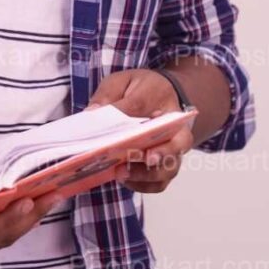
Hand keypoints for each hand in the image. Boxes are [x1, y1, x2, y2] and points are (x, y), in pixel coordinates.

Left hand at [86, 68, 193, 192]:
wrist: (161, 96)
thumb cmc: (140, 89)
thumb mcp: (121, 82)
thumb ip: (108, 95)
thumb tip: (92, 112)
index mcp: (163, 100)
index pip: (153, 110)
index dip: (136, 121)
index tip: (124, 131)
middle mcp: (176, 128)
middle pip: (177, 145)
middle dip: (158, 154)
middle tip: (133, 157)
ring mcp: (173, 150)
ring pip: (169, 168)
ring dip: (146, 175)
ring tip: (121, 174)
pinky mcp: (165, 166)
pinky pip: (159, 182)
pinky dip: (142, 185)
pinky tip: (123, 180)